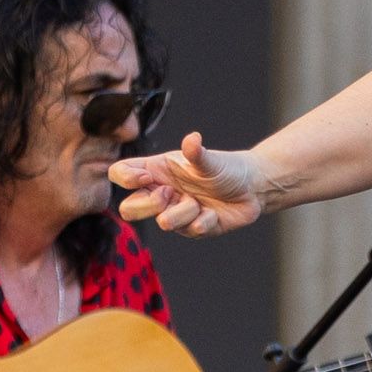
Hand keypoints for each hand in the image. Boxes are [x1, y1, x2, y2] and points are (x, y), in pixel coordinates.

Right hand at [113, 132, 270, 236]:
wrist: (251, 188)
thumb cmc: (224, 168)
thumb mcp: (209, 159)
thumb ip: (197, 153)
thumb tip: (192, 140)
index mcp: (156, 171)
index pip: (119, 174)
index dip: (125, 179)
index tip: (147, 177)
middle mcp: (160, 193)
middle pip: (128, 209)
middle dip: (149, 205)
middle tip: (170, 194)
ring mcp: (175, 213)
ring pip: (163, 223)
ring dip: (185, 212)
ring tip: (200, 202)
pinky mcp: (192, 229)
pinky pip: (192, 231)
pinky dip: (206, 220)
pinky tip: (214, 213)